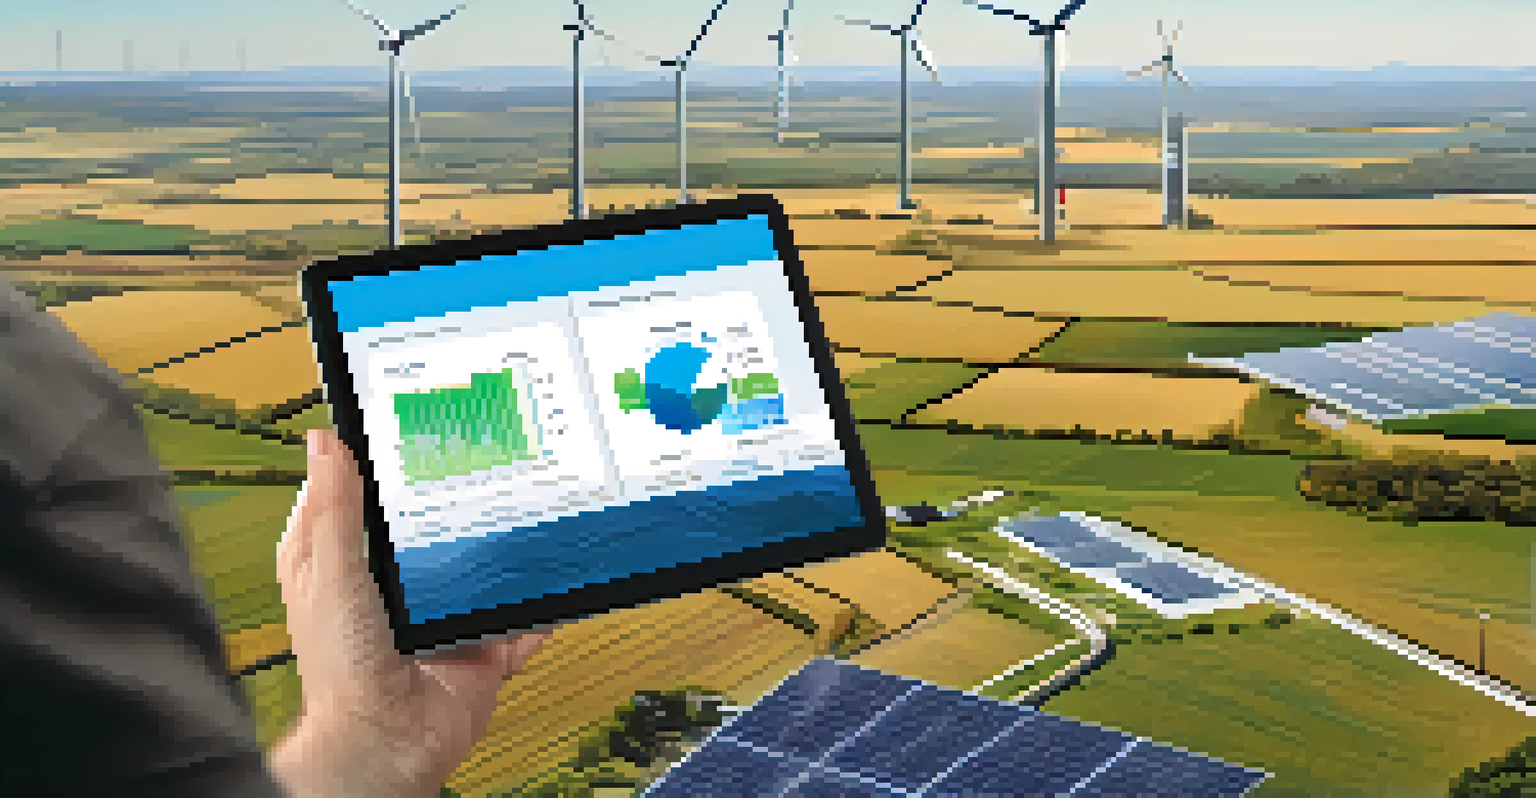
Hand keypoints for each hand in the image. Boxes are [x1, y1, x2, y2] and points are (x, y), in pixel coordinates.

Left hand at [270, 427, 548, 797]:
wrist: (389, 743)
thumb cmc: (342, 672)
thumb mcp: (330, 574)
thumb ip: (336, 510)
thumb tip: (325, 441)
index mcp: (346, 567)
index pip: (358, 501)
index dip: (378, 466)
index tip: (406, 426)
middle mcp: (395, 590)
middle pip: (431, 530)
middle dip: (458, 500)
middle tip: (487, 455)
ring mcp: (443, 618)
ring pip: (482, 570)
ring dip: (505, 549)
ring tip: (531, 503)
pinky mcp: (483, 647)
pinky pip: (523, 620)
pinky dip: (542, 605)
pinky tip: (558, 575)